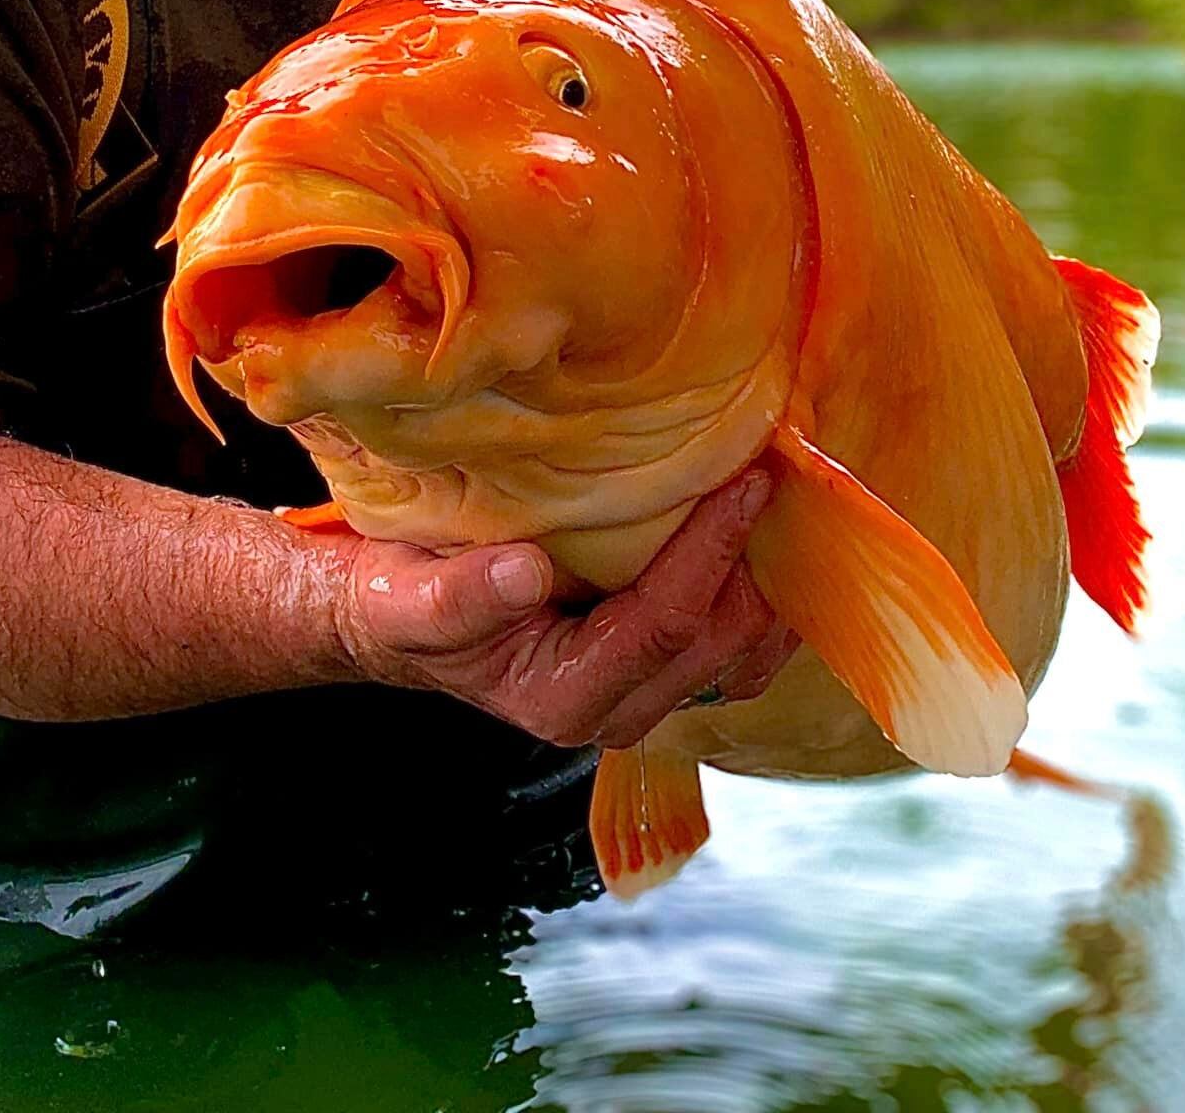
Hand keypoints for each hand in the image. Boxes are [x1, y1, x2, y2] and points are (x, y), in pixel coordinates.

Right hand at [328, 471, 797, 749]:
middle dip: (757, 563)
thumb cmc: (398, 603)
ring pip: (740, 654)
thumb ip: (459, 597)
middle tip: (783, 474)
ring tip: (791, 502)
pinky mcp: (651, 666)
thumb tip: (523, 573)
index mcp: (565, 700)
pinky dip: (754, 588)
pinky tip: (764, 531)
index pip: (663, 627)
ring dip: (771, 583)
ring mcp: (641, 693)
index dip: (709, 554)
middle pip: (719, 644)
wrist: (394, 617)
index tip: (744, 482)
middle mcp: (616, 710)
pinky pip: (729, 642)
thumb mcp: (406, 599)